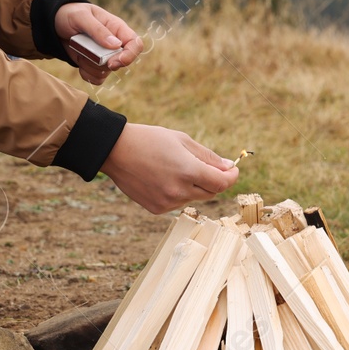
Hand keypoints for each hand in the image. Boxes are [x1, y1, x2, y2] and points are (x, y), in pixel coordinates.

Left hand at [54, 2, 143, 84]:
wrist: (55, 24)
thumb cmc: (71, 14)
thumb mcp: (81, 17)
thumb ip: (98, 30)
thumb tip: (116, 45)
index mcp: (117, 28)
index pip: (135, 44)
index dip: (129, 56)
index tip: (113, 62)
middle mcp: (115, 44)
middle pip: (120, 63)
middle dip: (103, 63)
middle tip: (87, 54)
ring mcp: (105, 56)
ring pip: (107, 72)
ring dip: (90, 66)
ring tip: (79, 50)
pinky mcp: (95, 65)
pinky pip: (97, 78)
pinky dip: (86, 74)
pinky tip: (78, 60)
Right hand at [99, 123, 239, 213]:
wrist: (115, 151)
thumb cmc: (150, 140)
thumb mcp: (182, 141)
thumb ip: (208, 157)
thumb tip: (228, 167)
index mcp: (188, 171)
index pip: (222, 183)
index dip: (232, 177)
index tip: (233, 170)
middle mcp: (179, 191)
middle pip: (211, 193)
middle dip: (215, 180)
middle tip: (208, 167)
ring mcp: (167, 203)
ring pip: (194, 198)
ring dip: (195, 186)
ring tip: (176, 168)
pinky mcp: (157, 209)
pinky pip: (177, 203)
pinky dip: (178, 192)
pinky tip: (164, 178)